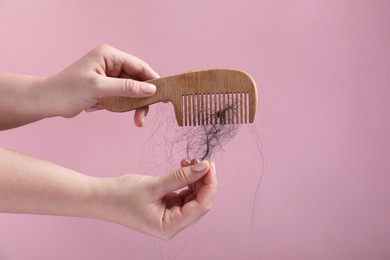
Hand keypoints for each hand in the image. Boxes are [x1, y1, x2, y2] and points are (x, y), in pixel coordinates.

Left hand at [40, 44, 158, 125]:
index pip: (139, 66)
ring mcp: (109, 77)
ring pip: (131, 92)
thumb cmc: (69, 90)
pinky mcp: (106, 89)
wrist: (48, 102)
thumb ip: (127, 88)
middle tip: (144, 117)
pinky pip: (122, 98)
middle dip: (142, 99)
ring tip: (136, 122)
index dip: (153, 80)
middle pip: (137, 81)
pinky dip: (122, 107)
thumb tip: (152, 89)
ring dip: (133, 106)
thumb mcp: (100, 88)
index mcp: (109, 56)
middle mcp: (111, 64)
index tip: (165, 94)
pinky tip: (110, 111)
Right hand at [96, 160, 217, 238]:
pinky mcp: (166, 207)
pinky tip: (183, 167)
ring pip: (193, 197)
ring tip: (189, 161)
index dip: (209, 185)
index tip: (210, 165)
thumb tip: (204, 166)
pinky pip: (183, 194)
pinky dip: (186, 181)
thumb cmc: (122, 195)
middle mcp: (172, 225)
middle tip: (201, 160)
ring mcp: (170, 216)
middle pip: (199, 202)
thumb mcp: (154, 185)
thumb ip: (181, 176)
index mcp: (170, 226)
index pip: (201, 206)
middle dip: (203, 181)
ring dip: (194, 179)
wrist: (100, 198)